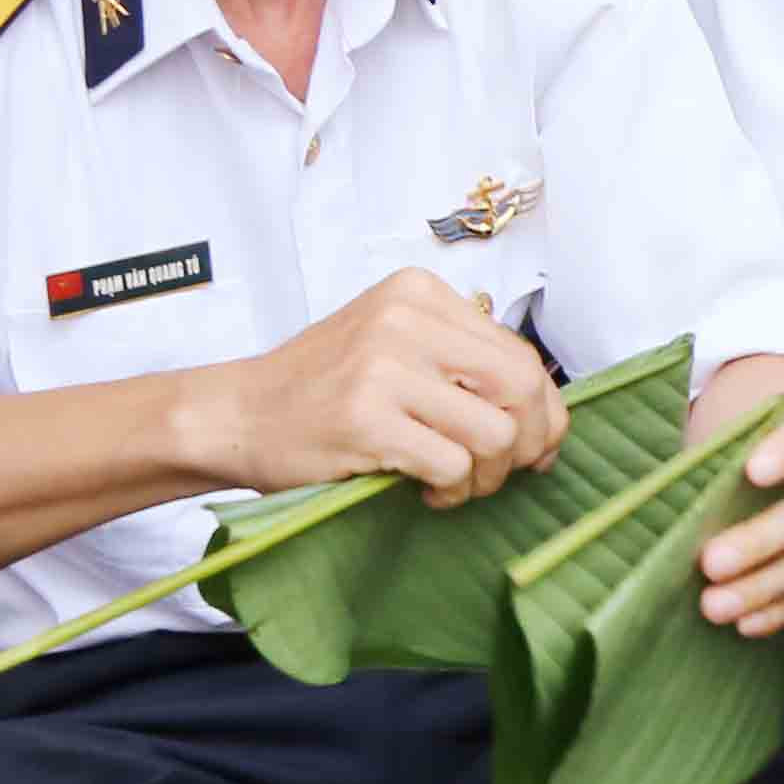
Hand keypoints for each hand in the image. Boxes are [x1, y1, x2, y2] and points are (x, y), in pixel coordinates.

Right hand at [188, 268, 567, 503]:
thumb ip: (459, 360)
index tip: (535, 447)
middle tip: (503, 473)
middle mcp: (405, 319)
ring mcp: (384, 367)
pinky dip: (451, 491)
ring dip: (487, 476)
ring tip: (456, 484)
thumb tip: (545, 411)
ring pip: (495, 432)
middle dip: (528, 443)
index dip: (543, 411)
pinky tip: (424, 490)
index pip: (520, 353)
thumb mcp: (392, 345)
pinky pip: (453, 465)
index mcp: (418, 293)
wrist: (238, 414)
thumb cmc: (322, 390)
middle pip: (521, 387)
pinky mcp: (367, 418)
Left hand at [690, 361, 783, 634]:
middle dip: (763, 539)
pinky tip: (748, 622)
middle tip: (710, 564)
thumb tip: (678, 511)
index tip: (751, 471)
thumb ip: (722, 469)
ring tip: (715, 606)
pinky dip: (783, 609)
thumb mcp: (737, 449)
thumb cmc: (749, 461)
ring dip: (765, 586)